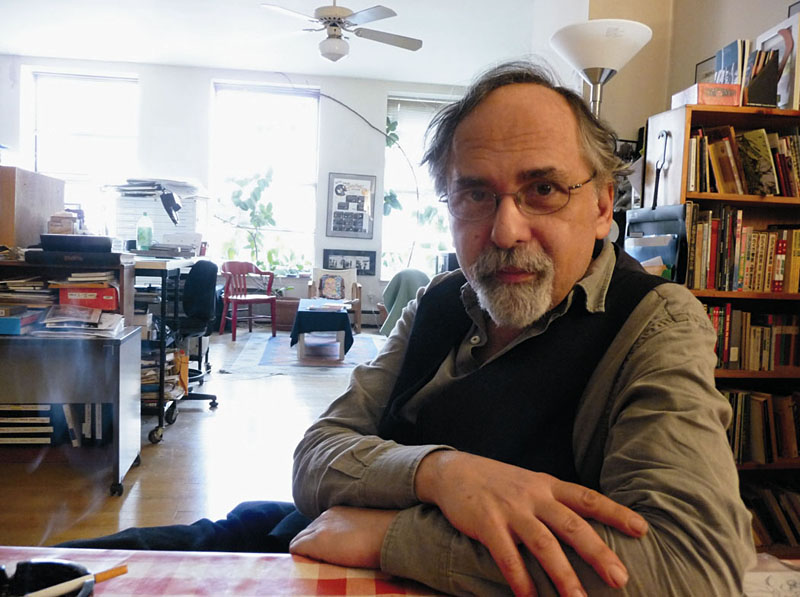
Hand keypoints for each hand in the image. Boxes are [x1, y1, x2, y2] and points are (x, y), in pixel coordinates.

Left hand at [289, 506, 397, 568]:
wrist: (393, 533)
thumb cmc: (389, 534)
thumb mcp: (369, 529)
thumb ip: (356, 533)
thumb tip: (357, 545)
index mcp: (339, 512)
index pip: (319, 526)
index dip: (321, 542)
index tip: (330, 555)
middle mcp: (326, 516)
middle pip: (306, 532)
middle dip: (310, 547)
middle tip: (323, 564)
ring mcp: (320, 527)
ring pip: (300, 540)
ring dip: (307, 553)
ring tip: (318, 567)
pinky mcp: (317, 541)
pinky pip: (296, 548)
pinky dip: (300, 558)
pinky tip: (312, 569)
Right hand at [415, 451, 647, 596]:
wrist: (453, 471)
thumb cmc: (498, 483)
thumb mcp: (530, 485)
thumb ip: (555, 503)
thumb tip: (587, 529)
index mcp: (548, 486)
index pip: (588, 498)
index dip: (616, 513)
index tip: (642, 530)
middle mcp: (534, 496)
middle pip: (572, 525)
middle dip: (598, 553)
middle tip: (620, 579)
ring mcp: (510, 510)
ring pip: (544, 544)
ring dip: (563, 576)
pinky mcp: (487, 523)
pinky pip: (507, 556)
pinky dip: (520, 580)